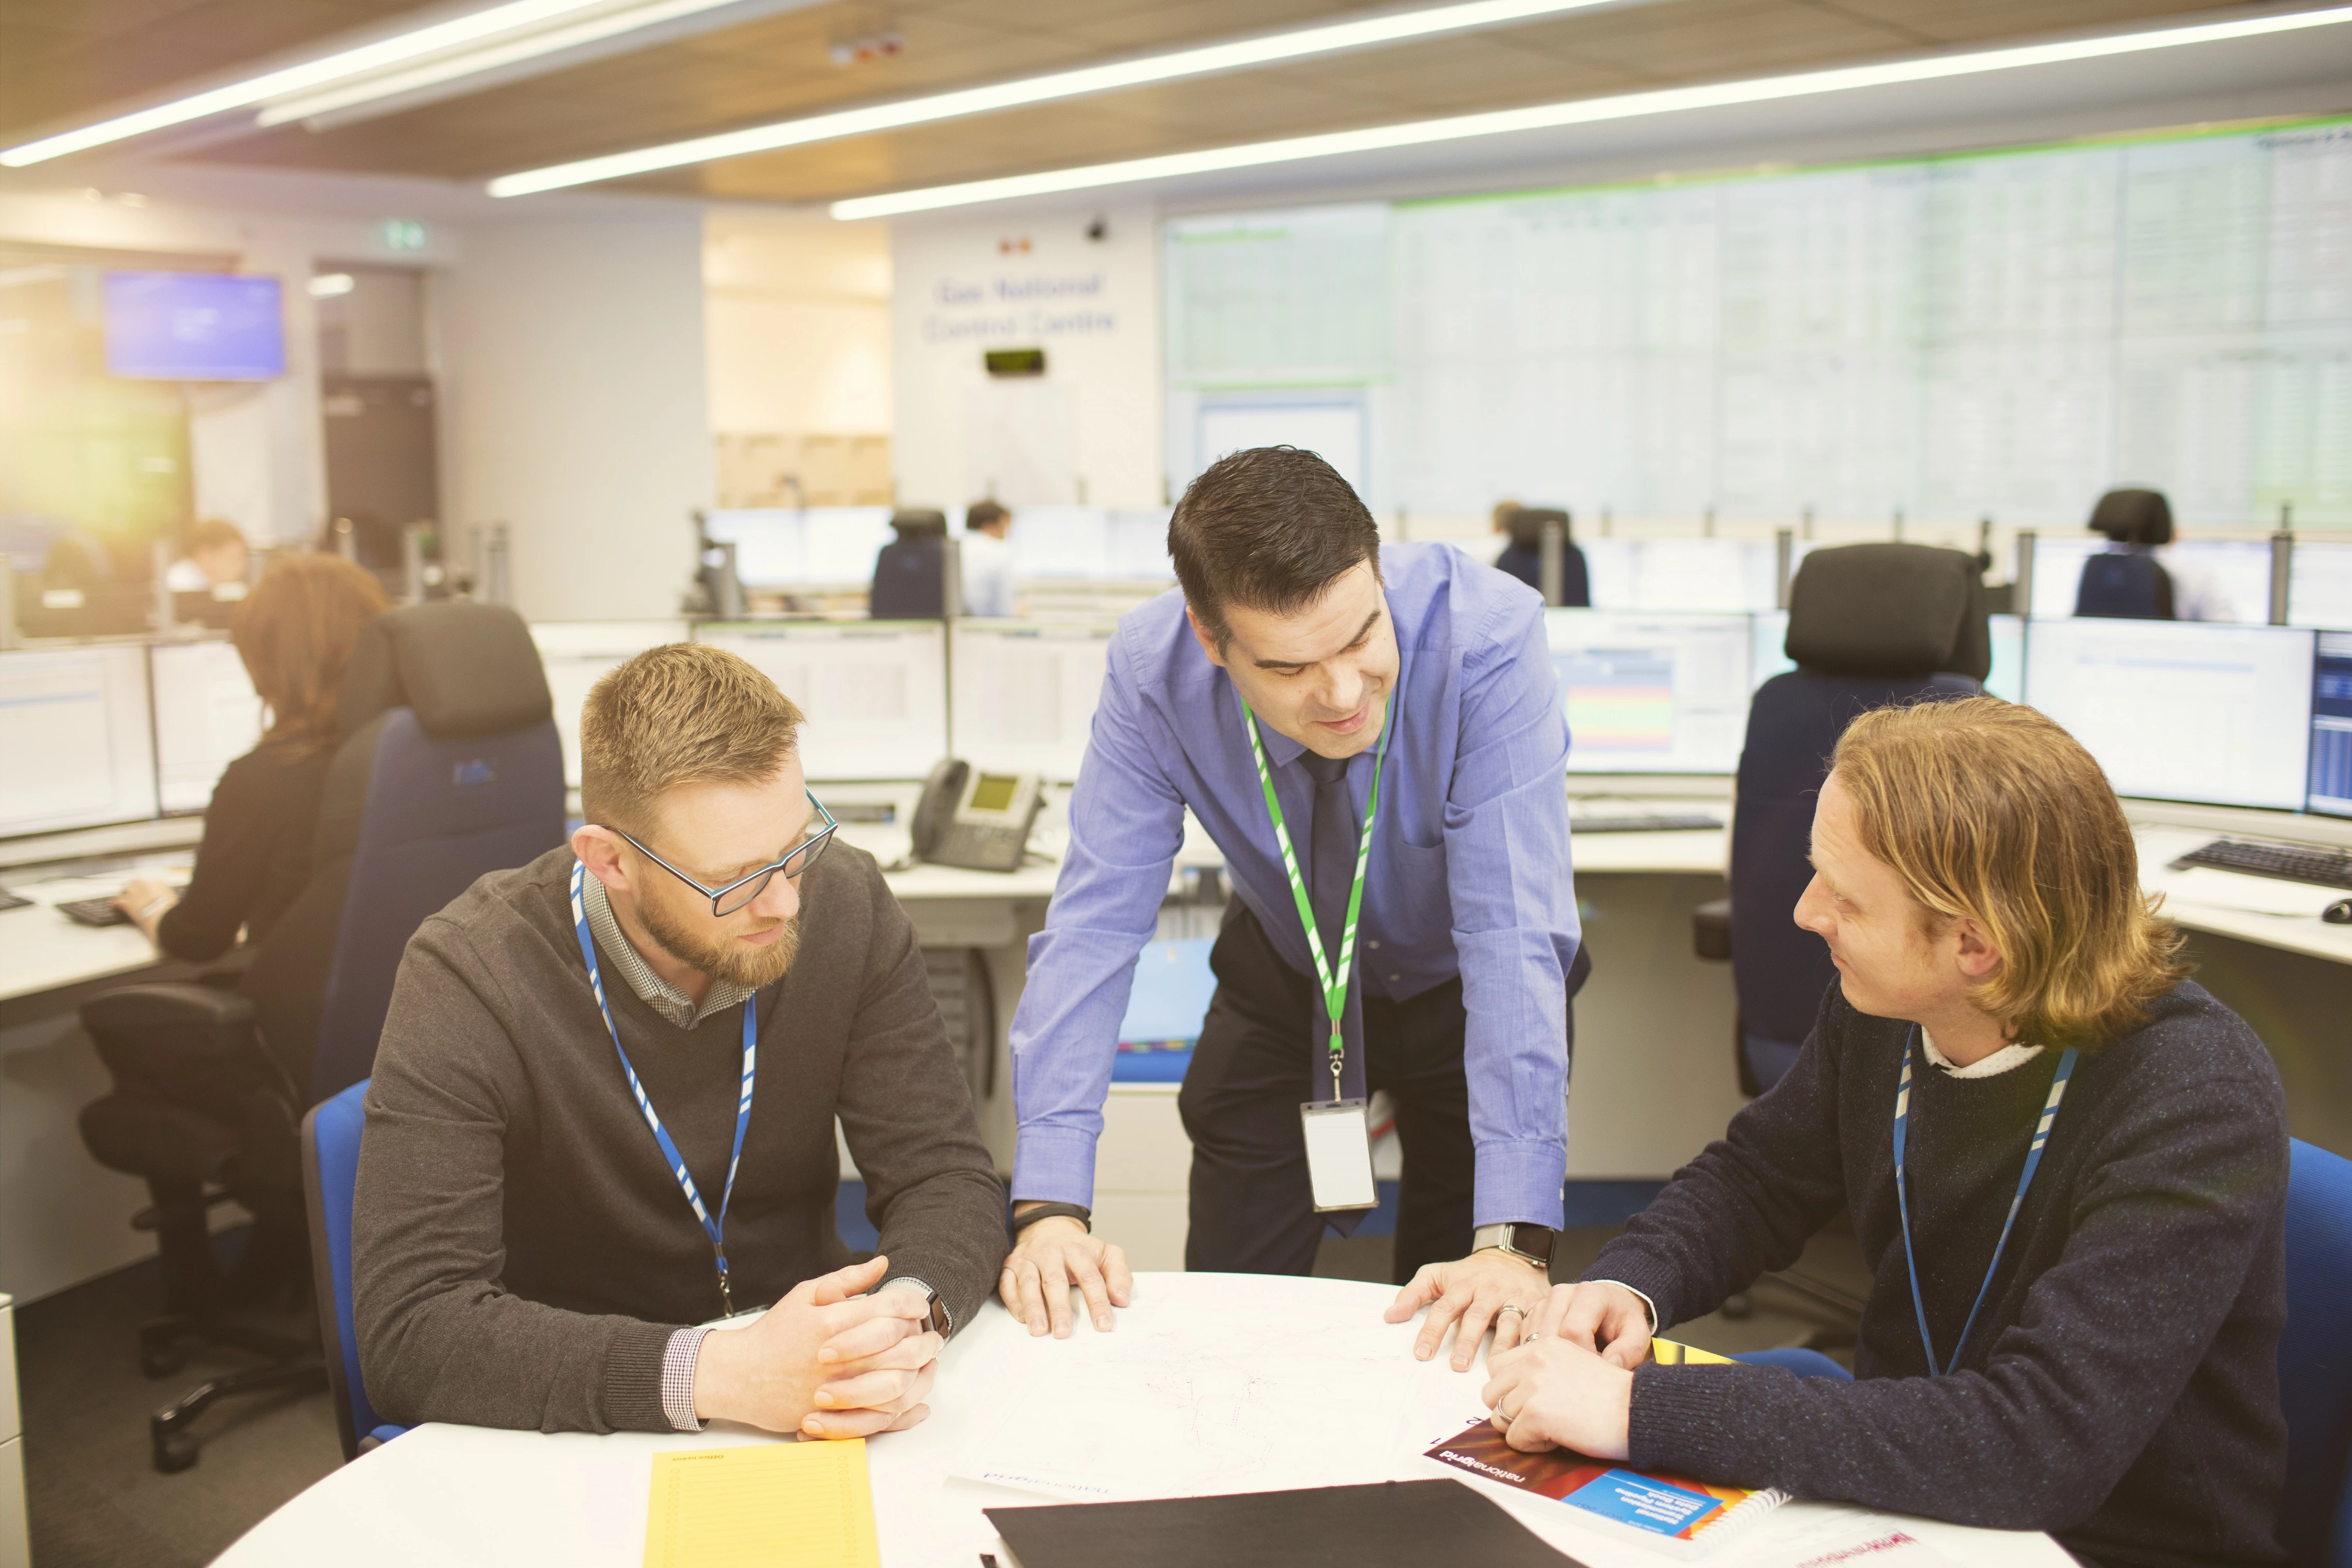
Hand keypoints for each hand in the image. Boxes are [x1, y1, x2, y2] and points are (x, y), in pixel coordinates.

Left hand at [115, 877, 175, 943]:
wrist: (162, 917)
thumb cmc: (171, 909)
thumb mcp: (173, 898)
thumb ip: (165, 895)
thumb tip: (164, 898)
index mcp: (156, 881)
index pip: (147, 881)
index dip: (146, 888)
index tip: (146, 892)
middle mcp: (143, 883)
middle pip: (134, 883)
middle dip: (133, 889)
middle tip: (134, 896)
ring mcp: (133, 892)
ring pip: (124, 891)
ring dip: (124, 895)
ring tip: (124, 899)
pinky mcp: (126, 903)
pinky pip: (117, 901)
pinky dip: (115, 903)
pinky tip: (114, 905)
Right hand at [692, 1255, 940, 1437]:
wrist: (739, 1376)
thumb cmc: (774, 1333)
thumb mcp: (804, 1295)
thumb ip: (846, 1279)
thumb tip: (882, 1264)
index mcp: (834, 1321)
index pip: (893, 1307)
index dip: (914, 1304)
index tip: (918, 1306)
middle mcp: (840, 1356)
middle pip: (903, 1346)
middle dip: (925, 1340)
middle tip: (932, 1337)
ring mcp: (839, 1390)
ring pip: (899, 1385)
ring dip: (920, 1375)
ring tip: (926, 1366)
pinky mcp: (835, 1418)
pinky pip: (881, 1418)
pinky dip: (905, 1411)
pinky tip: (915, 1400)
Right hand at [999, 1210, 1131, 1336]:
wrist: (1049, 1228)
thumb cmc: (1080, 1249)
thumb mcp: (1107, 1253)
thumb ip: (1119, 1274)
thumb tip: (1121, 1300)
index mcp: (1077, 1250)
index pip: (1089, 1277)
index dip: (1097, 1302)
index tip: (1103, 1325)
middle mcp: (1051, 1253)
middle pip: (1055, 1281)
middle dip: (1059, 1308)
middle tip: (1063, 1332)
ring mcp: (1029, 1259)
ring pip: (1029, 1283)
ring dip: (1033, 1308)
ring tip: (1039, 1330)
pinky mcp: (1011, 1265)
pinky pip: (1007, 1284)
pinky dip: (1014, 1302)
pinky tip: (1022, 1318)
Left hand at [1385, 1248, 1549, 1369]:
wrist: (1513, 1255)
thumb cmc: (1469, 1273)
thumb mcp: (1438, 1275)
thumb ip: (1413, 1294)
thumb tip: (1390, 1316)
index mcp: (1462, 1284)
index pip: (1444, 1308)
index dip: (1432, 1331)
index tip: (1421, 1354)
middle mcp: (1488, 1290)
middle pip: (1475, 1316)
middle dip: (1466, 1342)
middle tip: (1456, 1366)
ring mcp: (1513, 1298)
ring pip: (1507, 1322)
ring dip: (1500, 1346)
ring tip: (1492, 1368)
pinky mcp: (1535, 1305)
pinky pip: (1533, 1326)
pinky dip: (1530, 1341)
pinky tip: (1526, 1360)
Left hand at [1482, 1334, 1634, 1458]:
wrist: (1638, 1409)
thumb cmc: (1614, 1394)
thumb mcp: (1575, 1363)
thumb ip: (1542, 1369)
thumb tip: (1510, 1394)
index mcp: (1544, 1345)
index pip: (1497, 1366)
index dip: (1510, 1389)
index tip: (1532, 1400)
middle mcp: (1534, 1360)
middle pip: (1491, 1392)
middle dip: (1511, 1411)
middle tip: (1543, 1418)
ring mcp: (1533, 1386)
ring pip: (1499, 1418)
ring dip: (1523, 1429)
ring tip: (1555, 1427)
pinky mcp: (1536, 1413)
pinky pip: (1515, 1439)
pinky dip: (1534, 1446)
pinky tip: (1561, 1437)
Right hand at [1532, 1280, 1652, 1368]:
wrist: (1611, 1303)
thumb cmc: (1622, 1320)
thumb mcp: (1638, 1335)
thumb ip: (1629, 1350)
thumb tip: (1609, 1365)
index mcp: (1589, 1294)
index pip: (1573, 1331)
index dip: (1583, 1359)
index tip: (1594, 1375)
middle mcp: (1562, 1294)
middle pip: (1549, 1337)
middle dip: (1563, 1365)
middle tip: (1579, 1382)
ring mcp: (1544, 1302)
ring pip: (1534, 1340)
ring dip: (1547, 1363)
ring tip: (1568, 1375)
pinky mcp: (1533, 1314)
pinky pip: (1526, 1340)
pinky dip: (1537, 1358)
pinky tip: (1554, 1367)